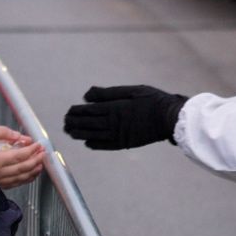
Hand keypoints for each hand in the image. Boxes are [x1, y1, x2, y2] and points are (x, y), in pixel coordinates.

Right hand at [0, 127, 44, 189]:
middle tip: (43, 153)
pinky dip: (25, 179)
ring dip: (33, 171)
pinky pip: (14, 184)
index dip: (32, 150)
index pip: (20, 155)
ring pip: (20, 178)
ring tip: (41, 163)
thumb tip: (20, 137)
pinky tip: (31, 174)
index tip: (39, 144)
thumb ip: (4, 133)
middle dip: (36, 160)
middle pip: (23, 168)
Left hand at [64, 85, 187, 150]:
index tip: (69, 111)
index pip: (90, 110)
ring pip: (94, 135)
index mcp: (114, 107)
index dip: (77, 111)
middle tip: (65, 123)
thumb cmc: (152, 100)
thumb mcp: (131, 90)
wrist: (170, 118)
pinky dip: (96, 145)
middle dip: (75, 123)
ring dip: (80, 134)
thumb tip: (87, 95)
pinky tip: (88, 144)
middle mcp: (114, 122)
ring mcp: (119, 134)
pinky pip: (107, 145)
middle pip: (89, 123)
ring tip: (70, 133)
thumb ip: (108, 93)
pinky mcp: (126, 142)